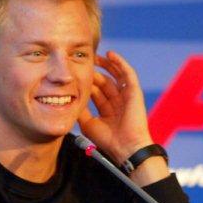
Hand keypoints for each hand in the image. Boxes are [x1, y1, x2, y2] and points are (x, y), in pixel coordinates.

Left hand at [78, 50, 152, 164]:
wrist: (125, 147)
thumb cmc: (108, 140)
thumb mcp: (88, 124)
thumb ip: (80, 111)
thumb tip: (67, 99)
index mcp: (107, 109)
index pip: (95, 91)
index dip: (86, 81)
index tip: (74, 73)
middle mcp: (117, 101)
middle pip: (103, 81)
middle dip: (93, 71)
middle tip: (81, 61)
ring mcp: (126, 96)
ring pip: (115, 75)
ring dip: (106, 64)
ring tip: (95, 55)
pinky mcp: (134, 92)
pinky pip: (127, 74)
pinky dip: (119, 63)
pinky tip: (110, 55)